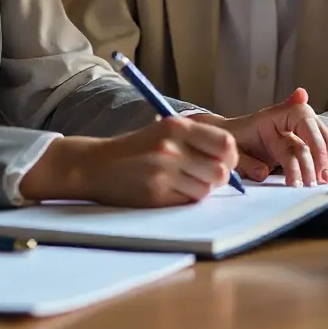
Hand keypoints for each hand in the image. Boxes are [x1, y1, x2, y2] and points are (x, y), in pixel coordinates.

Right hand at [18, 116, 239, 207]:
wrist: (96, 164)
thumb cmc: (135, 148)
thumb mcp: (164, 131)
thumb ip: (196, 139)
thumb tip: (231, 157)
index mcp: (176, 126)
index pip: (225, 143)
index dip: (230, 155)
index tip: (224, 159)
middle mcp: (171, 148)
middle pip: (221, 171)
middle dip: (218, 176)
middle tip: (205, 174)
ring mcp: (163, 173)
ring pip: (206, 190)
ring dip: (200, 189)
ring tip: (182, 181)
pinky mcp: (156, 195)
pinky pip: (188, 202)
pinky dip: (184, 199)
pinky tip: (169, 189)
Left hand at [196, 88, 327, 186]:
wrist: (223, 143)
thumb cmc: (227, 144)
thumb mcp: (230, 151)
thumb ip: (245, 161)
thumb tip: (265, 171)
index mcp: (269, 117)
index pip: (300, 115)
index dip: (311, 138)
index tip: (311, 162)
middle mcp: (286, 121)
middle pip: (315, 129)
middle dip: (320, 154)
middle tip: (320, 180)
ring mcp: (293, 132)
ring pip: (321, 139)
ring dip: (325, 160)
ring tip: (322, 182)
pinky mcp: (297, 145)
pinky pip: (317, 150)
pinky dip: (323, 163)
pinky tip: (321, 178)